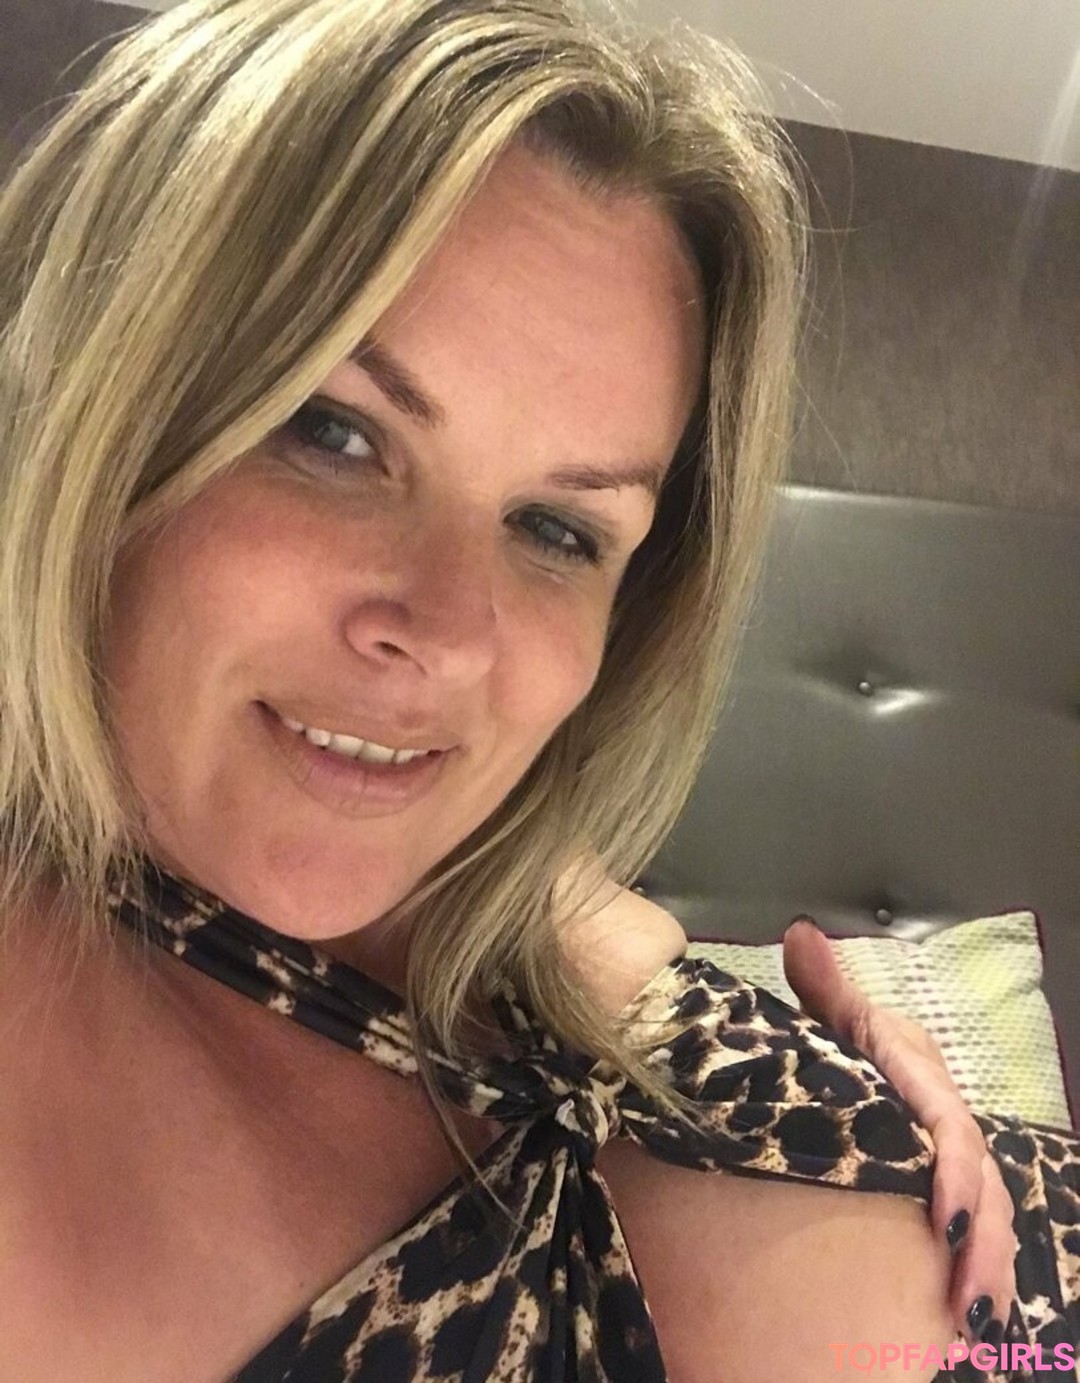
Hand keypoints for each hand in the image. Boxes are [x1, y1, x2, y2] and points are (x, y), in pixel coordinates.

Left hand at [782, 918, 1017, 1346]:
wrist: (850, 1066)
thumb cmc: (842, 1045)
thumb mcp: (834, 1021)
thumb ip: (824, 988)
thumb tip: (801, 932)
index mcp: (922, 1075)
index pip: (951, 1125)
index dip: (955, 1173)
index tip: (943, 1218)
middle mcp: (945, 1116)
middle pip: (980, 1182)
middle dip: (980, 1241)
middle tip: (966, 1300)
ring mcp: (950, 1158)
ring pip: (988, 1213)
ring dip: (984, 1266)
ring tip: (971, 1319)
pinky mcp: (944, 1189)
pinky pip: (976, 1230)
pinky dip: (978, 1271)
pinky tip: (970, 1317)